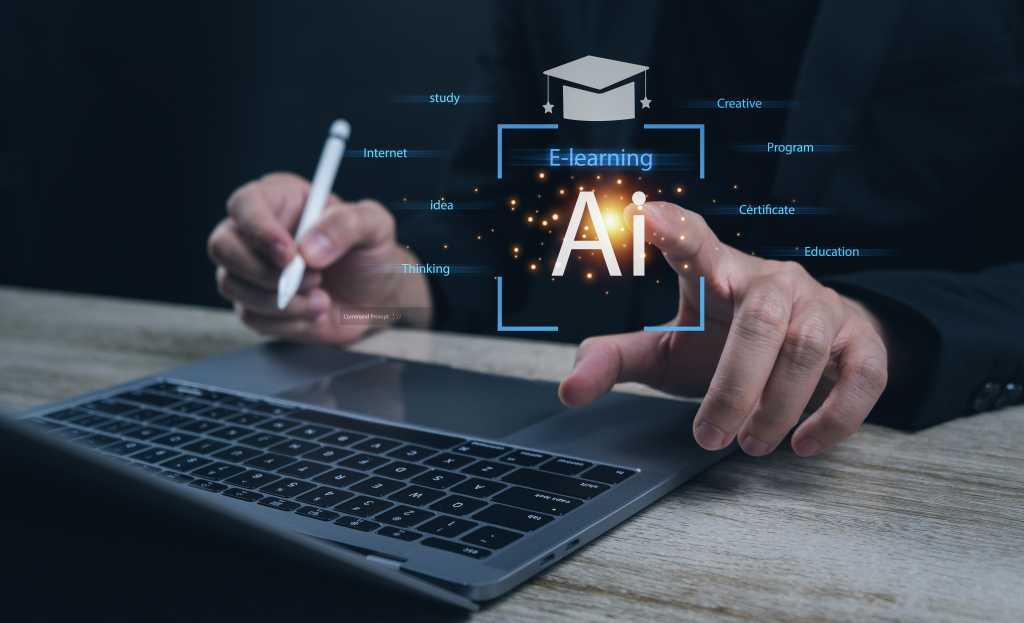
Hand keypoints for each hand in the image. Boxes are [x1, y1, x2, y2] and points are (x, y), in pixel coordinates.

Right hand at [207, 172, 431, 344]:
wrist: (377, 297)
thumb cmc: (372, 252)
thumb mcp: (374, 226)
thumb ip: (346, 225)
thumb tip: (308, 249)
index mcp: (279, 200)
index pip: (245, 204)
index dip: (259, 229)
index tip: (289, 254)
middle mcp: (255, 233)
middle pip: (223, 246)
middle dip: (264, 271)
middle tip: (311, 279)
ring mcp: (250, 270)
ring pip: (233, 285)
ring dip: (282, 301)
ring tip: (322, 298)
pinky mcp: (255, 304)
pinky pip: (252, 316)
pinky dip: (287, 321)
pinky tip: (316, 312)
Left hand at [558, 201, 889, 456]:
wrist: (807, 345)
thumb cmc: (725, 342)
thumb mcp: (667, 349)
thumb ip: (616, 360)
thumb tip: (569, 390)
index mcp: (716, 272)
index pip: (694, 240)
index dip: (673, 227)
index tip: (646, 214)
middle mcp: (771, 281)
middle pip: (757, 321)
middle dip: (732, 387)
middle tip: (709, 437)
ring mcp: (819, 305)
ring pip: (805, 348)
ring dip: (776, 406)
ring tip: (749, 444)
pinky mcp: (858, 338)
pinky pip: (861, 373)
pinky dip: (835, 415)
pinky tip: (805, 442)